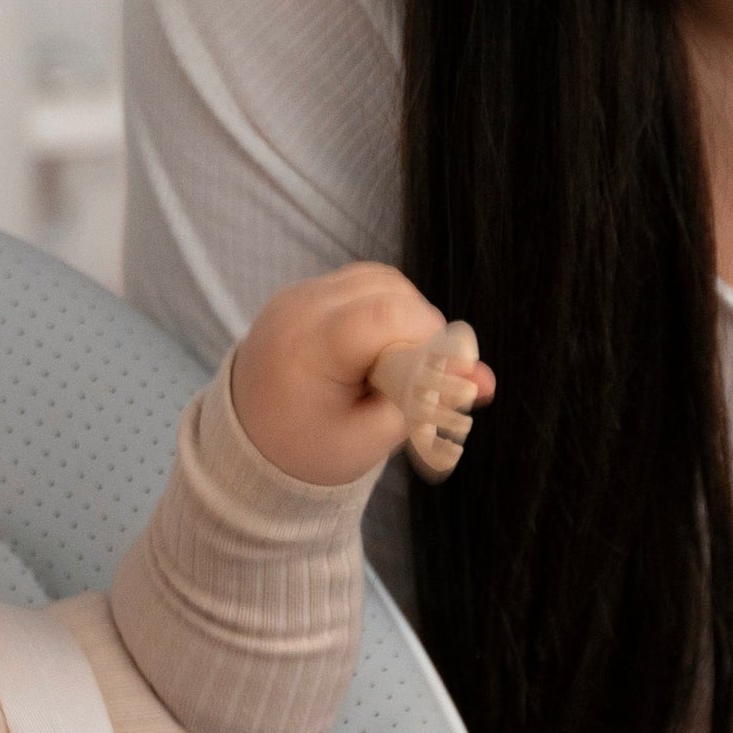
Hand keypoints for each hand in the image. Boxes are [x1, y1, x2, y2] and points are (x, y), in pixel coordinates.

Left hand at [227, 262, 498, 487]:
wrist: (244, 446)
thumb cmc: (308, 451)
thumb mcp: (371, 437)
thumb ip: (427, 403)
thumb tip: (487, 381)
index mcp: (308, 346)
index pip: (385, 315)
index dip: (428, 340)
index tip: (440, 375)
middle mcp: (299, 307)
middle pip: (388, 290)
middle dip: (419, 329)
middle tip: (420, 377)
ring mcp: (298, 295)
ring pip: (379, 281)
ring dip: (404, 316)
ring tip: (399, 364)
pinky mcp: (304, 294)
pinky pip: (360, 285)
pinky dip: (384, 310)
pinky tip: (381, 349)